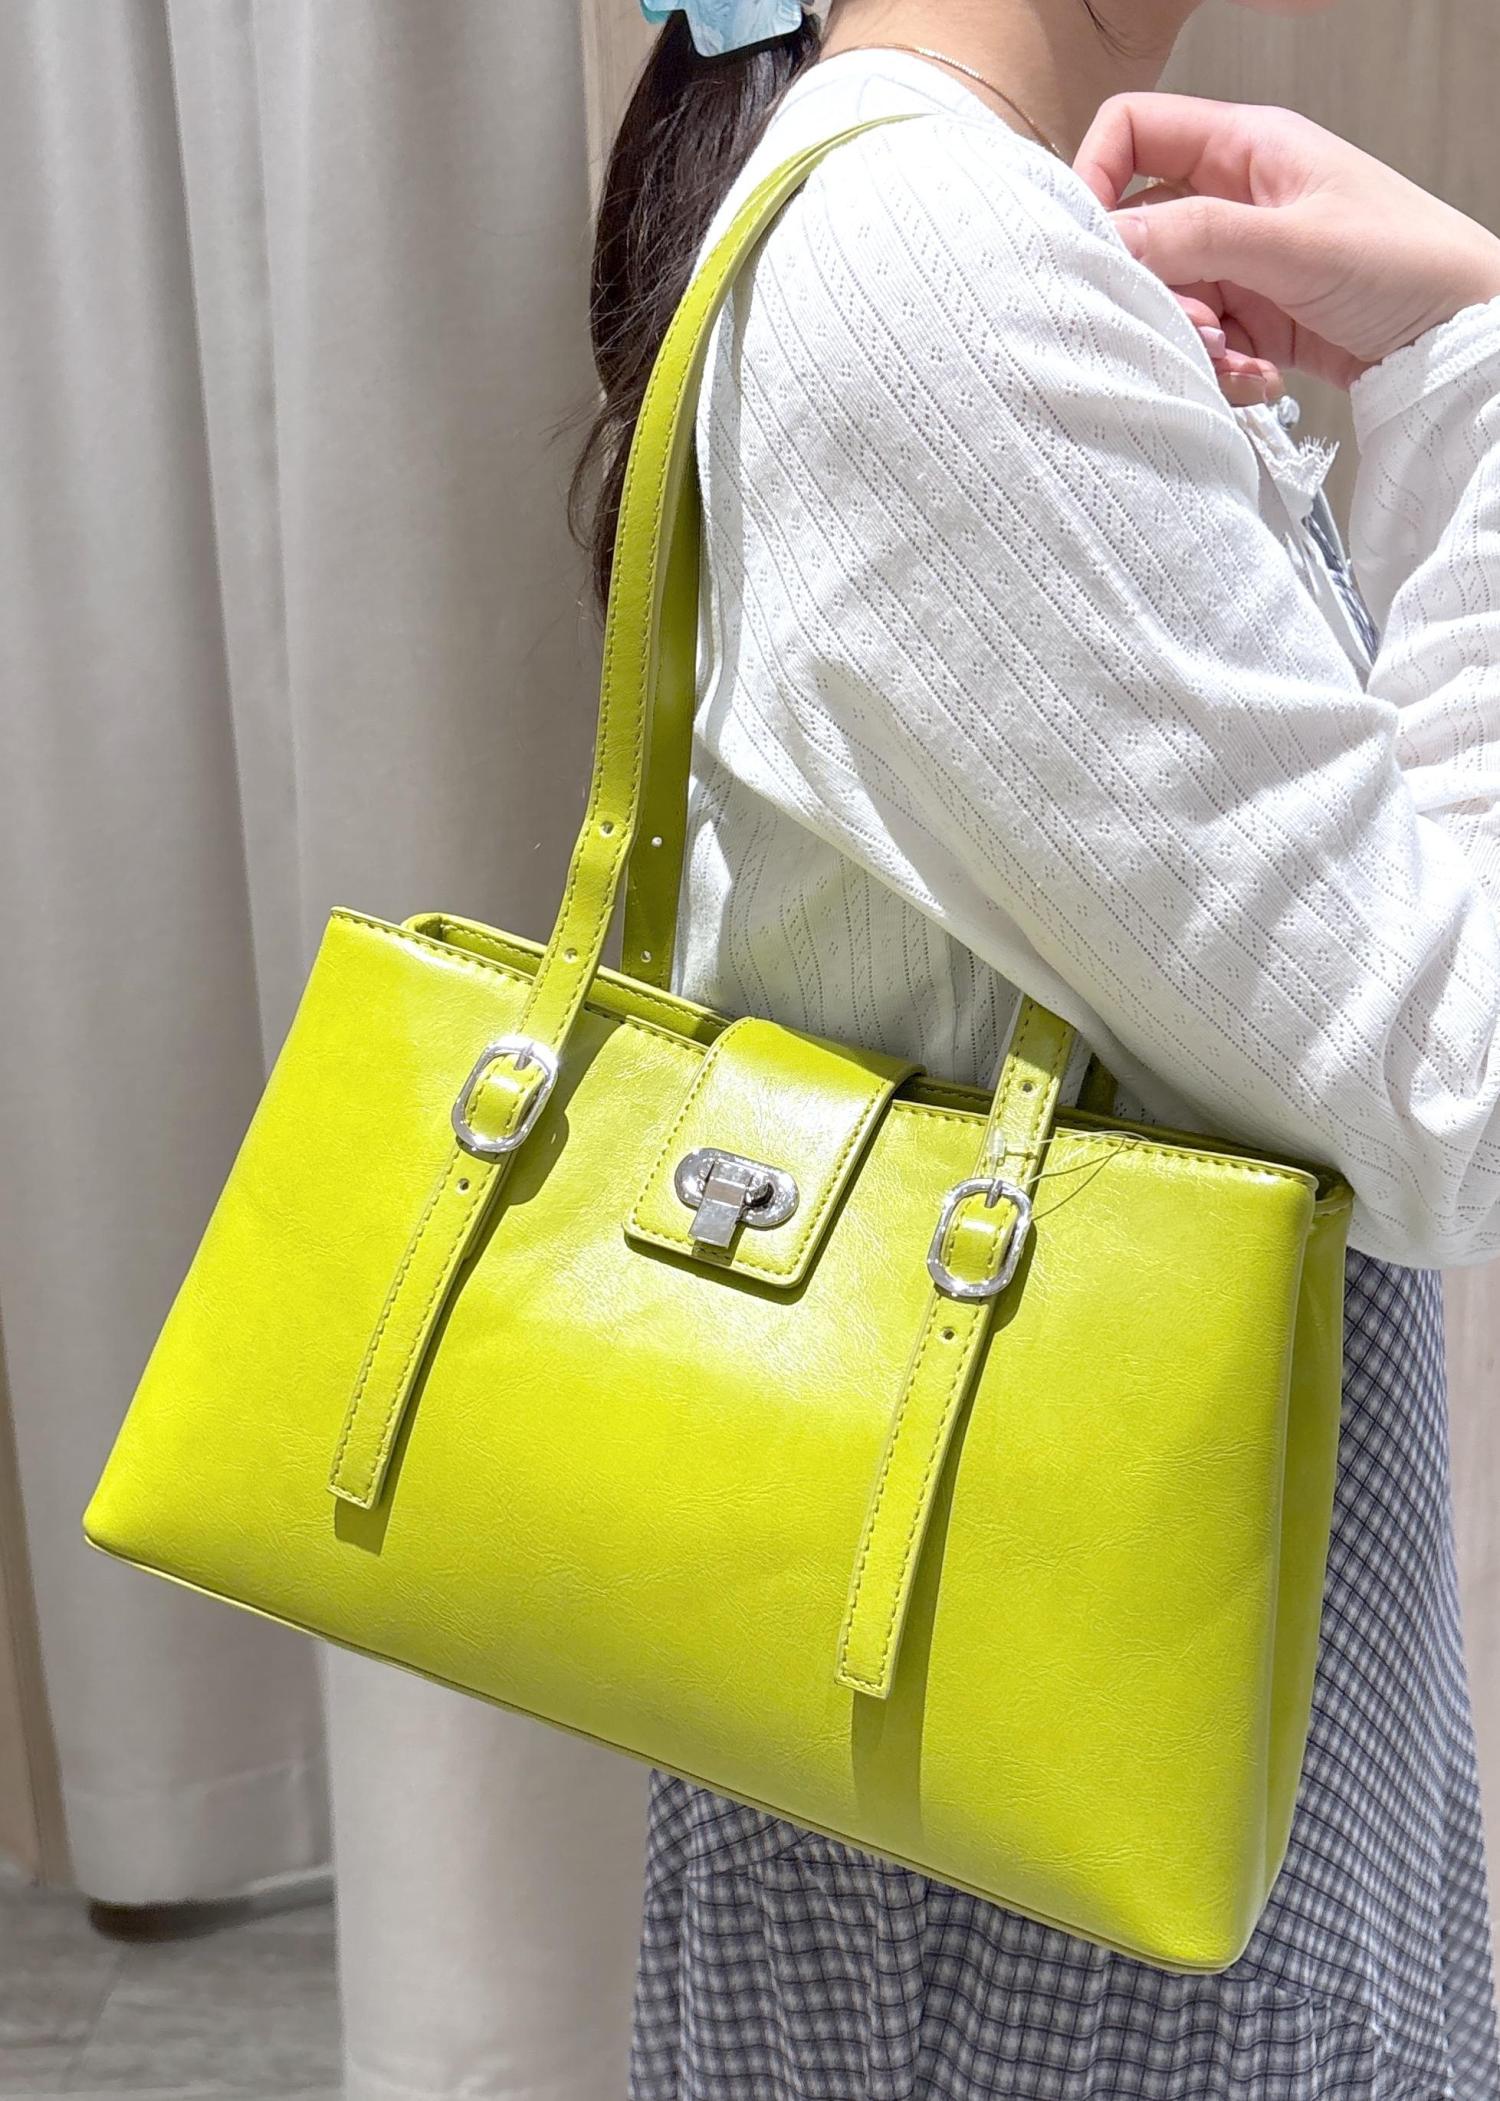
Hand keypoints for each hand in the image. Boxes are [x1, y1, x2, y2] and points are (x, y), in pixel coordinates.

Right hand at [1073, 94, 1499, 401]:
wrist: (1462, 338)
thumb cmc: (1408, 263)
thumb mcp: (1295, 243)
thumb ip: (1197, 235)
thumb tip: (1109, 239)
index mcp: (1246, 148)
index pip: (1135, 133)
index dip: (1096, 178)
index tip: (1089, 245)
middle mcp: (1236, 199)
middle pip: (1142, 231)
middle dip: (1150, 286)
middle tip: (1188, 323)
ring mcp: (1243, 262)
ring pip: (1166, 296)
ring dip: (1185, 338)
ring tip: (1232, 357)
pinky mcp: (1253, 320)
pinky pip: (1199, 343)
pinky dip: (1217, 369)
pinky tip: (1258, 377)